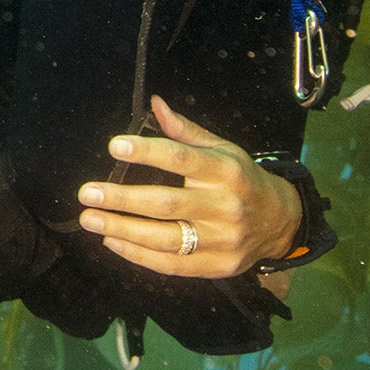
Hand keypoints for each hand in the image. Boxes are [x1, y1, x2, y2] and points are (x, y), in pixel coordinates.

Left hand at [76, 95, 303, 285]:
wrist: (281, 222)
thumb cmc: (242, 180)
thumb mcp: (223, 149)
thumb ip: (186, 131)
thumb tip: (154, 103)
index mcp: (225, 171)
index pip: (181, 159)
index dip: (147, 152)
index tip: (115, 147)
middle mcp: (224, 207)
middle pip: (166, 204)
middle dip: (122, 199)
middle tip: (88, 193)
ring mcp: (221, 240)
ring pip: (165, 238)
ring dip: (122, 229)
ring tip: (91, 219)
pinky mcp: (215, 266)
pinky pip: (170, 264)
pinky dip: (137, 255)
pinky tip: (112, 241)